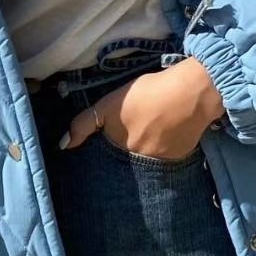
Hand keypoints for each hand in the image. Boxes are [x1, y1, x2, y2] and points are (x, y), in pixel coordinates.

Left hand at [60, 57, 224, 159]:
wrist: (193, 93)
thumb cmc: (148, 94)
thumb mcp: (110, 103)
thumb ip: (84, 124)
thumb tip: (63, 146)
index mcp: (121, 148)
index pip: (106, 158)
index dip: (106, 148)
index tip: (105, 143)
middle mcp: (140, 162)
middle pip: (126, 159)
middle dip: (125, 150)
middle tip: (132, 130)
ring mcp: (162, 162)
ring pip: (146, 159)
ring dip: (145, 148)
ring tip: (150, 129)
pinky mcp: (181, 157)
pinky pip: (165, 156)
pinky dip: (163, 147)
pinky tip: (167, 130)